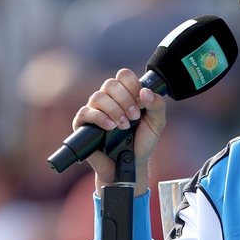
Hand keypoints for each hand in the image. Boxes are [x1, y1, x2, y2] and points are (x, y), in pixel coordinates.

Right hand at [73, 68, 165, 195]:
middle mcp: (108, 98)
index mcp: (125, 94)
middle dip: (125, 100)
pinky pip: (85, 112)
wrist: (131, 164)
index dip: (133, 86)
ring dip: (114, 110)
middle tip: (134, 117)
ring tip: (123, 126)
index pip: (124, 75)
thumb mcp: (157, 123)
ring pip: (98, 96)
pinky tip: (110, 127)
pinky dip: (100, 118)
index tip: (142, 103)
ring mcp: (94, 110)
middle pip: (110, 84)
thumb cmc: (142, 141)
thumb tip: (145, 92)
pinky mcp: (82, 123)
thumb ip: (157, 105)